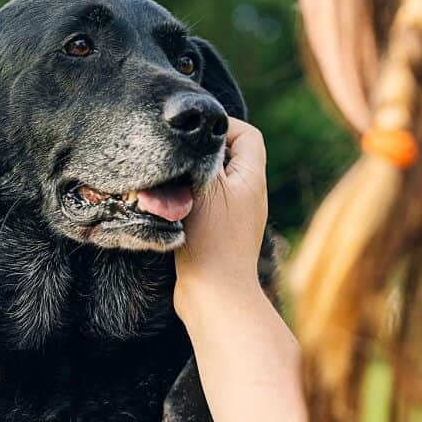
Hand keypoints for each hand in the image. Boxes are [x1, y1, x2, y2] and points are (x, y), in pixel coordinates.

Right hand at [175, 117, 268, 322]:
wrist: (214, 295)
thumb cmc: (211, 238)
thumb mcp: (206, 185)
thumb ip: (203, 154)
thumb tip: (198, 133)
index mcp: (252, 177)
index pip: (247, 134)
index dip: (222, 125)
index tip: (193, 133)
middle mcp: (250, 195)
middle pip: (230, 156)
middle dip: (202, 152)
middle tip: (177, 156)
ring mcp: (237, 216)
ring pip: (214, 181)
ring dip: (191, 178)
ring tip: (170, 183)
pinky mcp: (221, 235)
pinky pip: (207, 204)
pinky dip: (189, 200)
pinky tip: (169, 208)